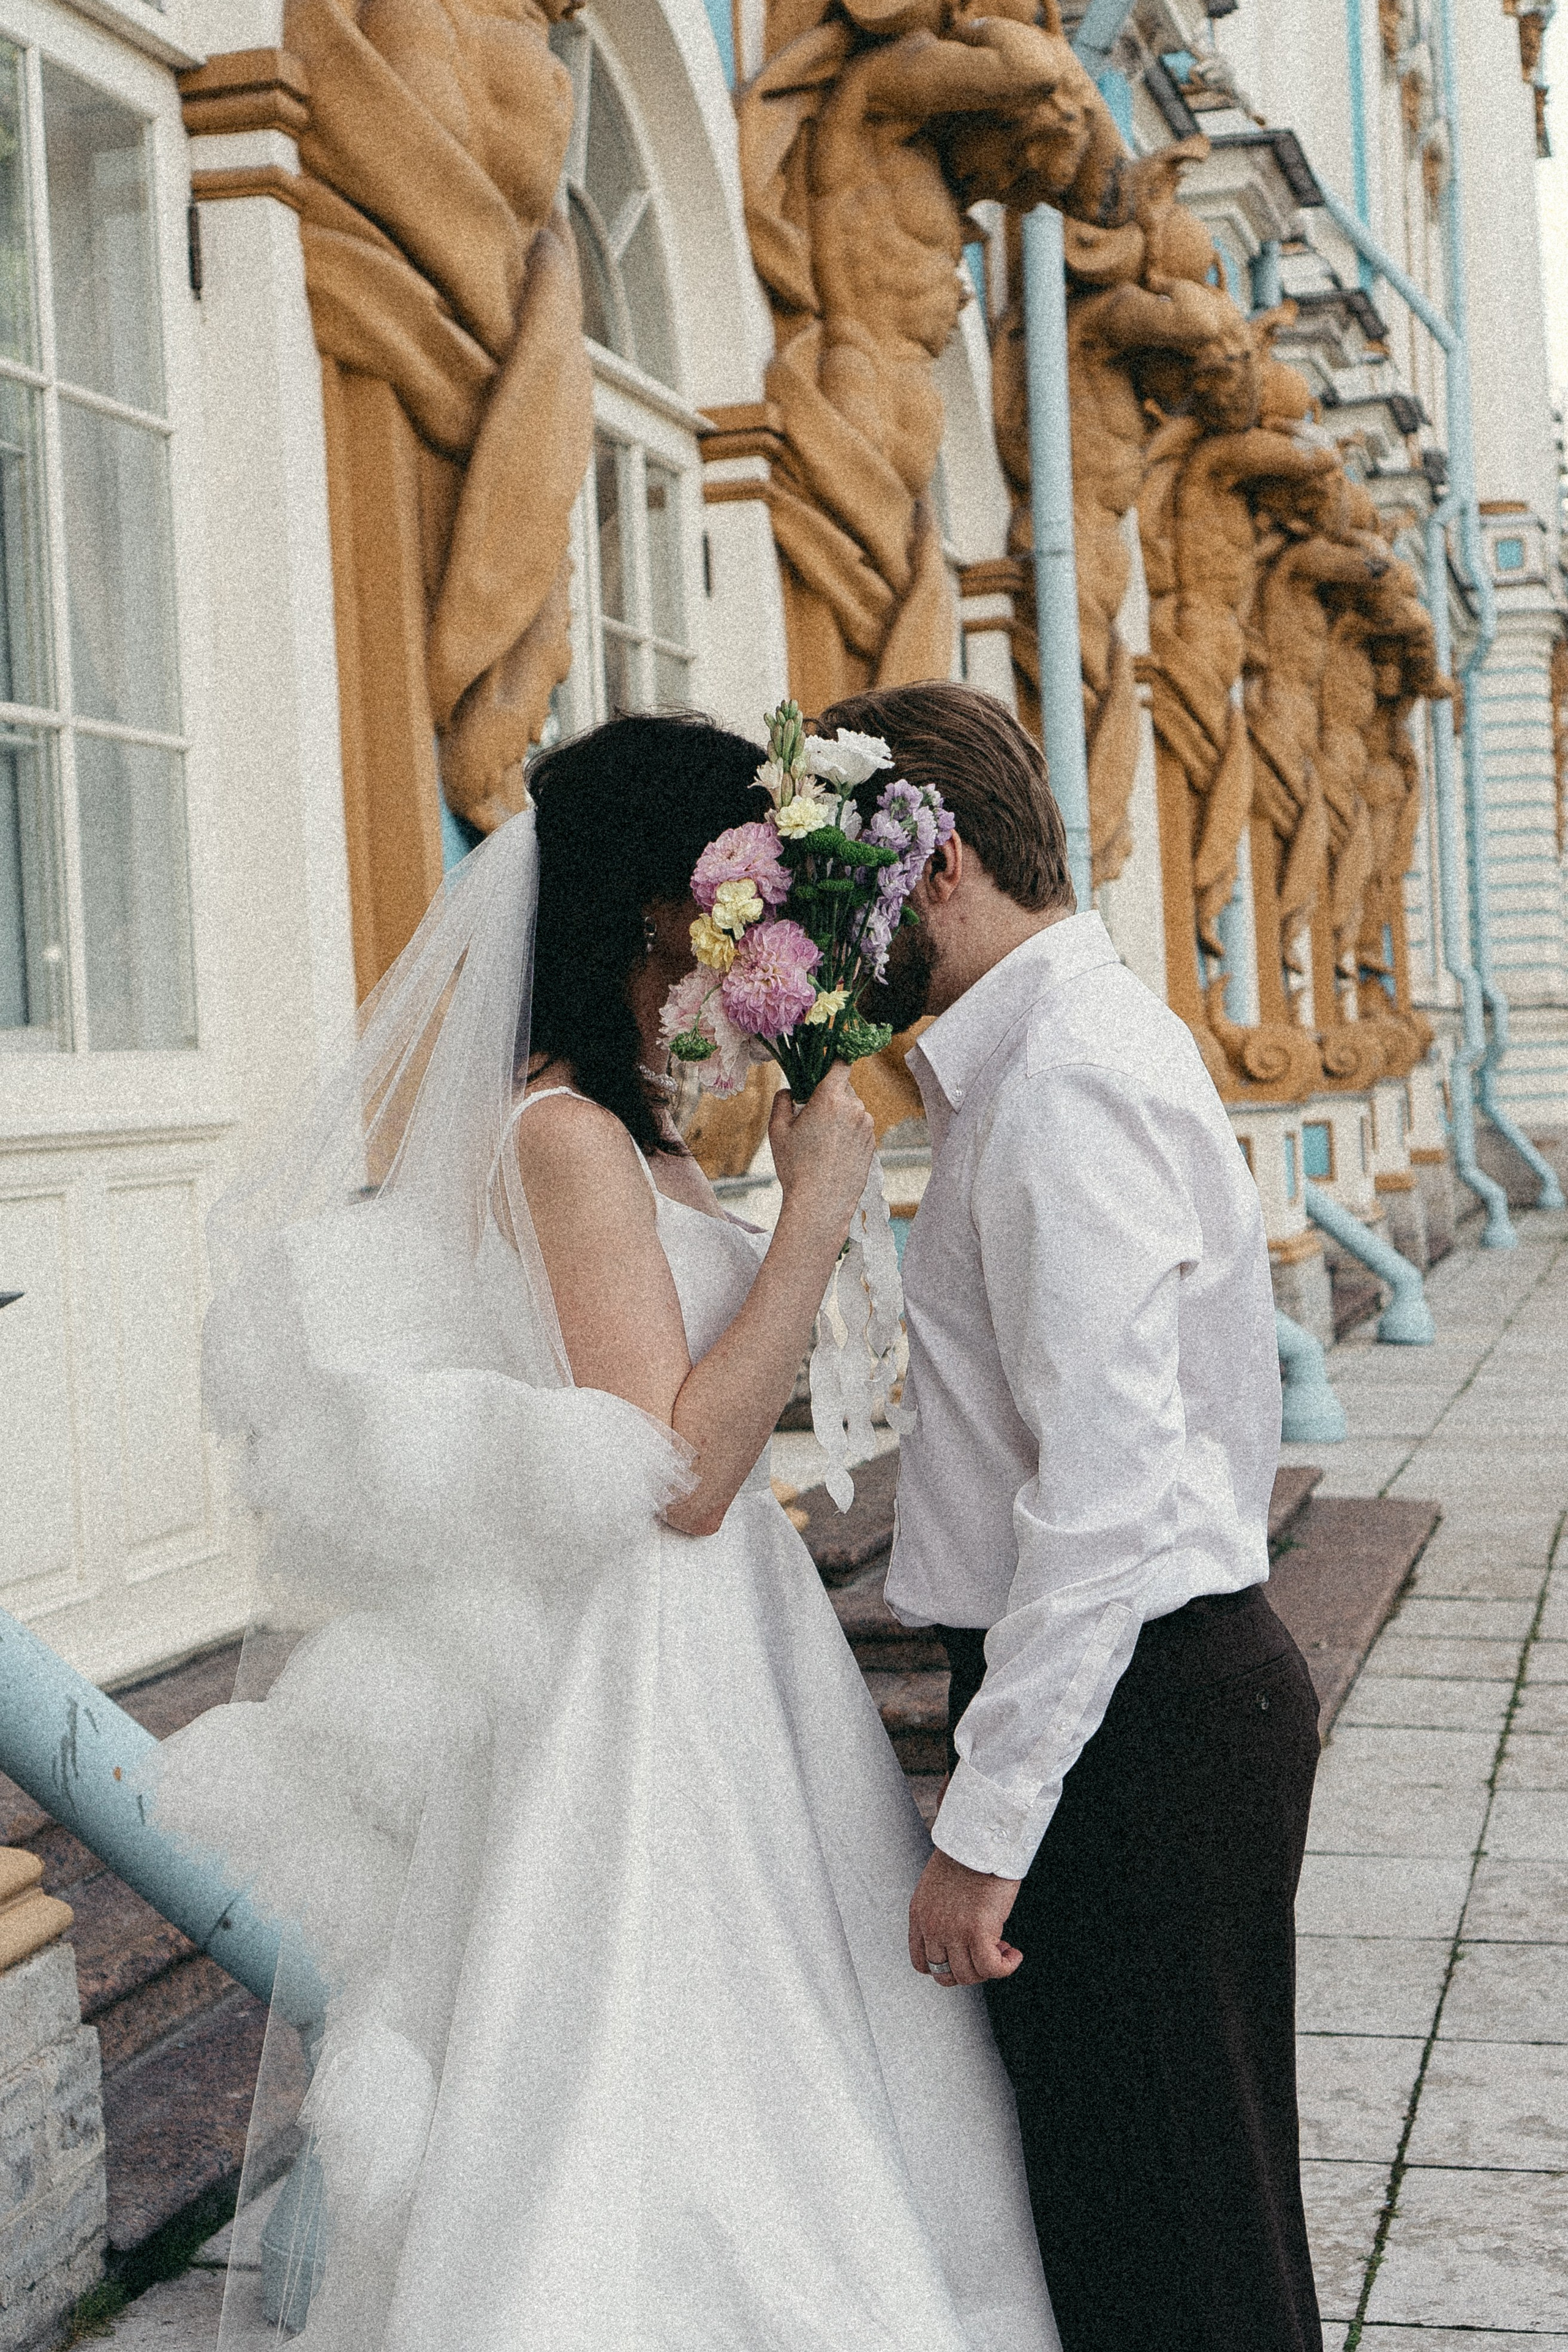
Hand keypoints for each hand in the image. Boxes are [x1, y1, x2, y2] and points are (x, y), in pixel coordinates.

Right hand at [768, 1062, 874, 1247]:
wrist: (821, 1203)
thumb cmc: (796, 1167)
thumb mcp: (777, 1130)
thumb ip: (782, 1101)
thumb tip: (790, 1091)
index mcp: (831, 1098)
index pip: (841, 1064)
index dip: (833, 1062)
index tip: (824, 1068)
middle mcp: (855, 1108)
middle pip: (844, 1088)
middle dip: (830, 1096)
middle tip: (812, 1115)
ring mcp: (867, 1126)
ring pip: (853, 1109)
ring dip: (840, 1116)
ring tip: (821, 1141)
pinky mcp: (872, 1144)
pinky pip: (860, 1128)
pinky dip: (848, 1133)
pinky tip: (833, 1153)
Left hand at [909, 1848, 1022, 1986]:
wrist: (980, 1837)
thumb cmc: (967, 1853)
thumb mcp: (940, 1886)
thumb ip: (942, 1912)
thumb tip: (962, 1934)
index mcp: (919, 1914)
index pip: (922, 1962)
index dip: (946, 1966)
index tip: (964, 1956)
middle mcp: (932, 1926)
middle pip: (945, 1974)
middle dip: (969, 1970)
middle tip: (987, 1953)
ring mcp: (952, 1931)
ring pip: (968, 1975)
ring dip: (988, 1968)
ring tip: (1003, 1948)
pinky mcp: (977, 1932)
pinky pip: (991, 1968)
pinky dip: (1006, 1967)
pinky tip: (1014, 1954)